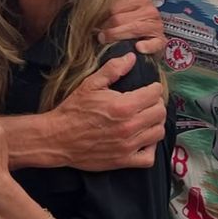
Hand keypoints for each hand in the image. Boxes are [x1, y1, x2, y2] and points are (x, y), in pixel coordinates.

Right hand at [50, 52, 165, 170]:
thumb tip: (132, 57)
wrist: (57, 138)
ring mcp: (127, 146)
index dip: (154, 88)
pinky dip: (150, 148)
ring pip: (158, 132)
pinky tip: (143, 140)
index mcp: (123, 106)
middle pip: (160, 112)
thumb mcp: (90, 84)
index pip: (155, 94)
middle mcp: (129, 126)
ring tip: (146, 118)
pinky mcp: (123, 161)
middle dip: (157, 104)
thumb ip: (113, 69)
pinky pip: (149, 158)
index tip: (149, 88)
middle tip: (148, 102)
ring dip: (155, 123)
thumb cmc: (73, 111)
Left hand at [97, 0, 164, 55]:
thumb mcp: (119, 12)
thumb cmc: (128, 25)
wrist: (146, 40)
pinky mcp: (161, 41)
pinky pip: (154, 43)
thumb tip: (89, 15)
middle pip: (121, 18)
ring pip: (134, 28)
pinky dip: (146, 46)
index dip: (101, 17)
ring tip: (106, 42)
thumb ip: (108, 10)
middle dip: (107, 28)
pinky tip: (138, 47)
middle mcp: (150, 9)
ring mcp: (157, 25)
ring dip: (119, 36)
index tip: (93, 25)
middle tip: (98, 36)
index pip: (115, 6)